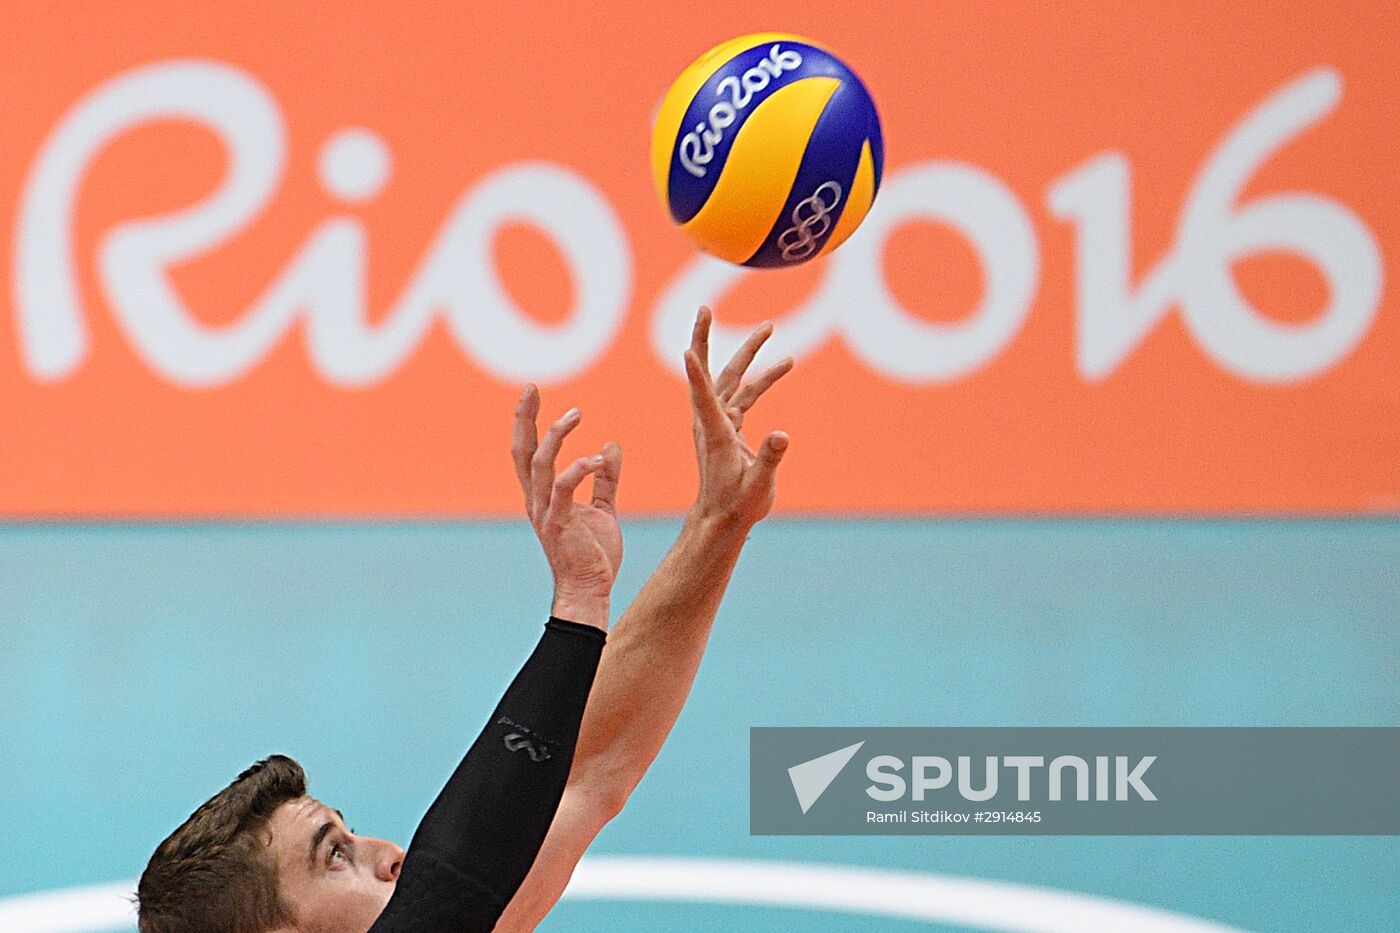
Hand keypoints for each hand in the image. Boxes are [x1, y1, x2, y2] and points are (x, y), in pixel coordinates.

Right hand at [512, 386, 622, 628]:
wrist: (590, 591)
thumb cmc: (593, 554)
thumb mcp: (603, 509)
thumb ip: (605, 479)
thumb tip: (610, 445)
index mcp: (543, 495)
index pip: (529, 451)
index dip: (528, 421)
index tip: (532, 393)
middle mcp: (537, 500)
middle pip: (522, 451)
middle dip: (525, 418)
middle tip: (531, 388)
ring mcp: (545, 511)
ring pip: (540, 463)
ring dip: (556, 435)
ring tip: (576, 414)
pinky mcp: (559, 523)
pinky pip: (563, 488)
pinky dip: (579, 468)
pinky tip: (600, 457)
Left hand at [684, 306, 793, 532]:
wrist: (724, 519)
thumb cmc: (737, 506)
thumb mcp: (757, 487)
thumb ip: (769, 460)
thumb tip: (782, 435)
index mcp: (715, 433)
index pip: (702, 397)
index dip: (695, 374)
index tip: (687, 348)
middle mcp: (712, 421)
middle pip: (710, 373)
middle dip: (706, 339)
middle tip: (705, 309)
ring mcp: (720, 421)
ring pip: (731, 378)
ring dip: (749, 353)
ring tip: (770, 327)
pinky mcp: (729, 426)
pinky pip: (746, 395)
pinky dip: (762, 378)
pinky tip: (786, 364)